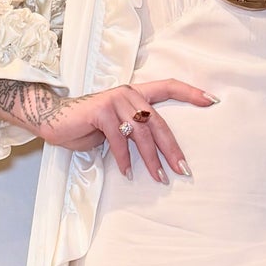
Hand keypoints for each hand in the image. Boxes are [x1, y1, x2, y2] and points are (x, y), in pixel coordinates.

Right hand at [0, 76, 216, 180]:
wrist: (53, 120)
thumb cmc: (86, 126)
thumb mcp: (116, 127)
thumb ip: (136, 130)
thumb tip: (160, 151)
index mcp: (135, 94)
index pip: (169, 86)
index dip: (191, 93)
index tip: (212, 102)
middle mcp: (128, 93)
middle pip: (159, 122)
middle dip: (173, 148)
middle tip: (184, 169)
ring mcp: (115, 100)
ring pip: (142, 133)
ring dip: (152, 160)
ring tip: (159, 178)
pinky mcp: (101, 111)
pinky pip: (120, 140)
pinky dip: (124, 160)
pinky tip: (127, 173)